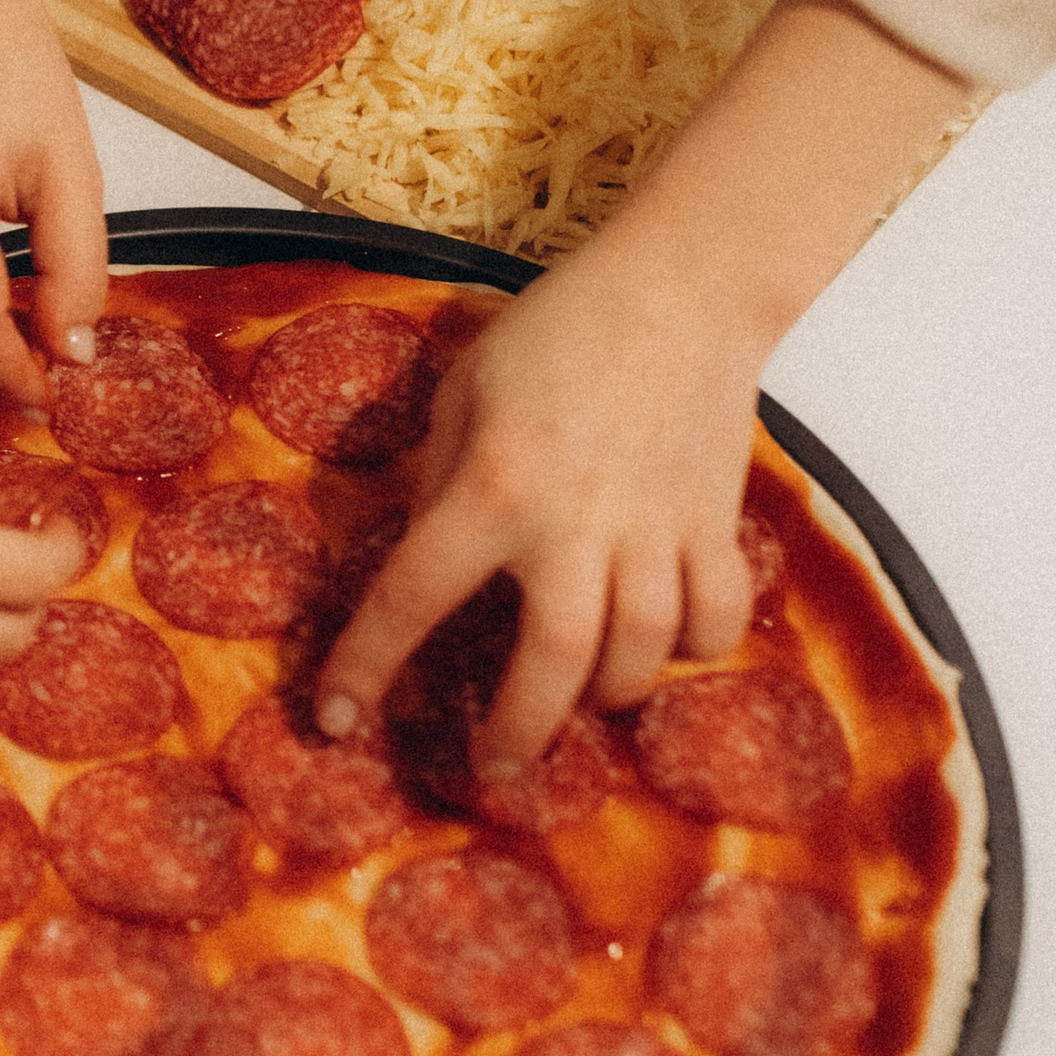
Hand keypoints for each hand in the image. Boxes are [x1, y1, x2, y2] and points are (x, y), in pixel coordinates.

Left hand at [310, 243, 767, 774]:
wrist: (681, 289)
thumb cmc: (556, 331)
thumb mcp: (463, 391)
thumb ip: (438, 480)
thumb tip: (423, 552)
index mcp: (494, 488)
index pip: (412, 598)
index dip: (366, 666)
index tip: (337, 719)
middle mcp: (576, 525)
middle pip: (550, 668)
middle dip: (516, 734)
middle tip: (492, 766)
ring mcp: (657, 531)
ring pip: (638, 658)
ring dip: (603, 697)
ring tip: (575, 702)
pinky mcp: (718, 525)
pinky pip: (716, 621)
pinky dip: (694, 649)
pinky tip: (665, 645)